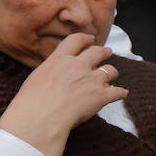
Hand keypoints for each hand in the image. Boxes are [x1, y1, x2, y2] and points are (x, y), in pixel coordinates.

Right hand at [0, 33, 127, 155]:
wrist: (41, 116)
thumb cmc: (32, 101)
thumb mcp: (37, 76)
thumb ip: (51, 69)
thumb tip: (54, 71)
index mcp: (60, 59)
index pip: (75, 41)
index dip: (85, 38)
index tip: (90, 38)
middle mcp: (78, 66)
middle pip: (97, 52)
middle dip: (104, 51)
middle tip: (107, 52)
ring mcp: (92, 80)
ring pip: (110, 70)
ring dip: (112, 73)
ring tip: (112, 75)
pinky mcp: (101, 96)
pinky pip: (117, 92)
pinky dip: (121, 93)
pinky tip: (122, 93)